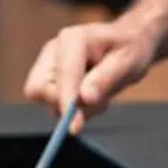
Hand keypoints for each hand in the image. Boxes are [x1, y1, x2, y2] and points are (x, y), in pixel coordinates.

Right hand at [23, 19, 160, 130]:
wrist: (127, 44)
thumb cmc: (129, 49)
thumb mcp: (128, 62)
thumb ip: (105, 79)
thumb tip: (84, 98)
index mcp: (73, 39)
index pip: (63, 75)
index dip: (67, 102)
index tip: (75, 128)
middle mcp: (54, 49)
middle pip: (38, 89)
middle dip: (64, 104)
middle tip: (98, 102)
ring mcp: (48, 64)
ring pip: (46, 101)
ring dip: (75, 107)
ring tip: (101, 92)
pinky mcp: (49, 78)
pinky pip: (53, 104)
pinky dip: (74, 108)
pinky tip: (92, 94)